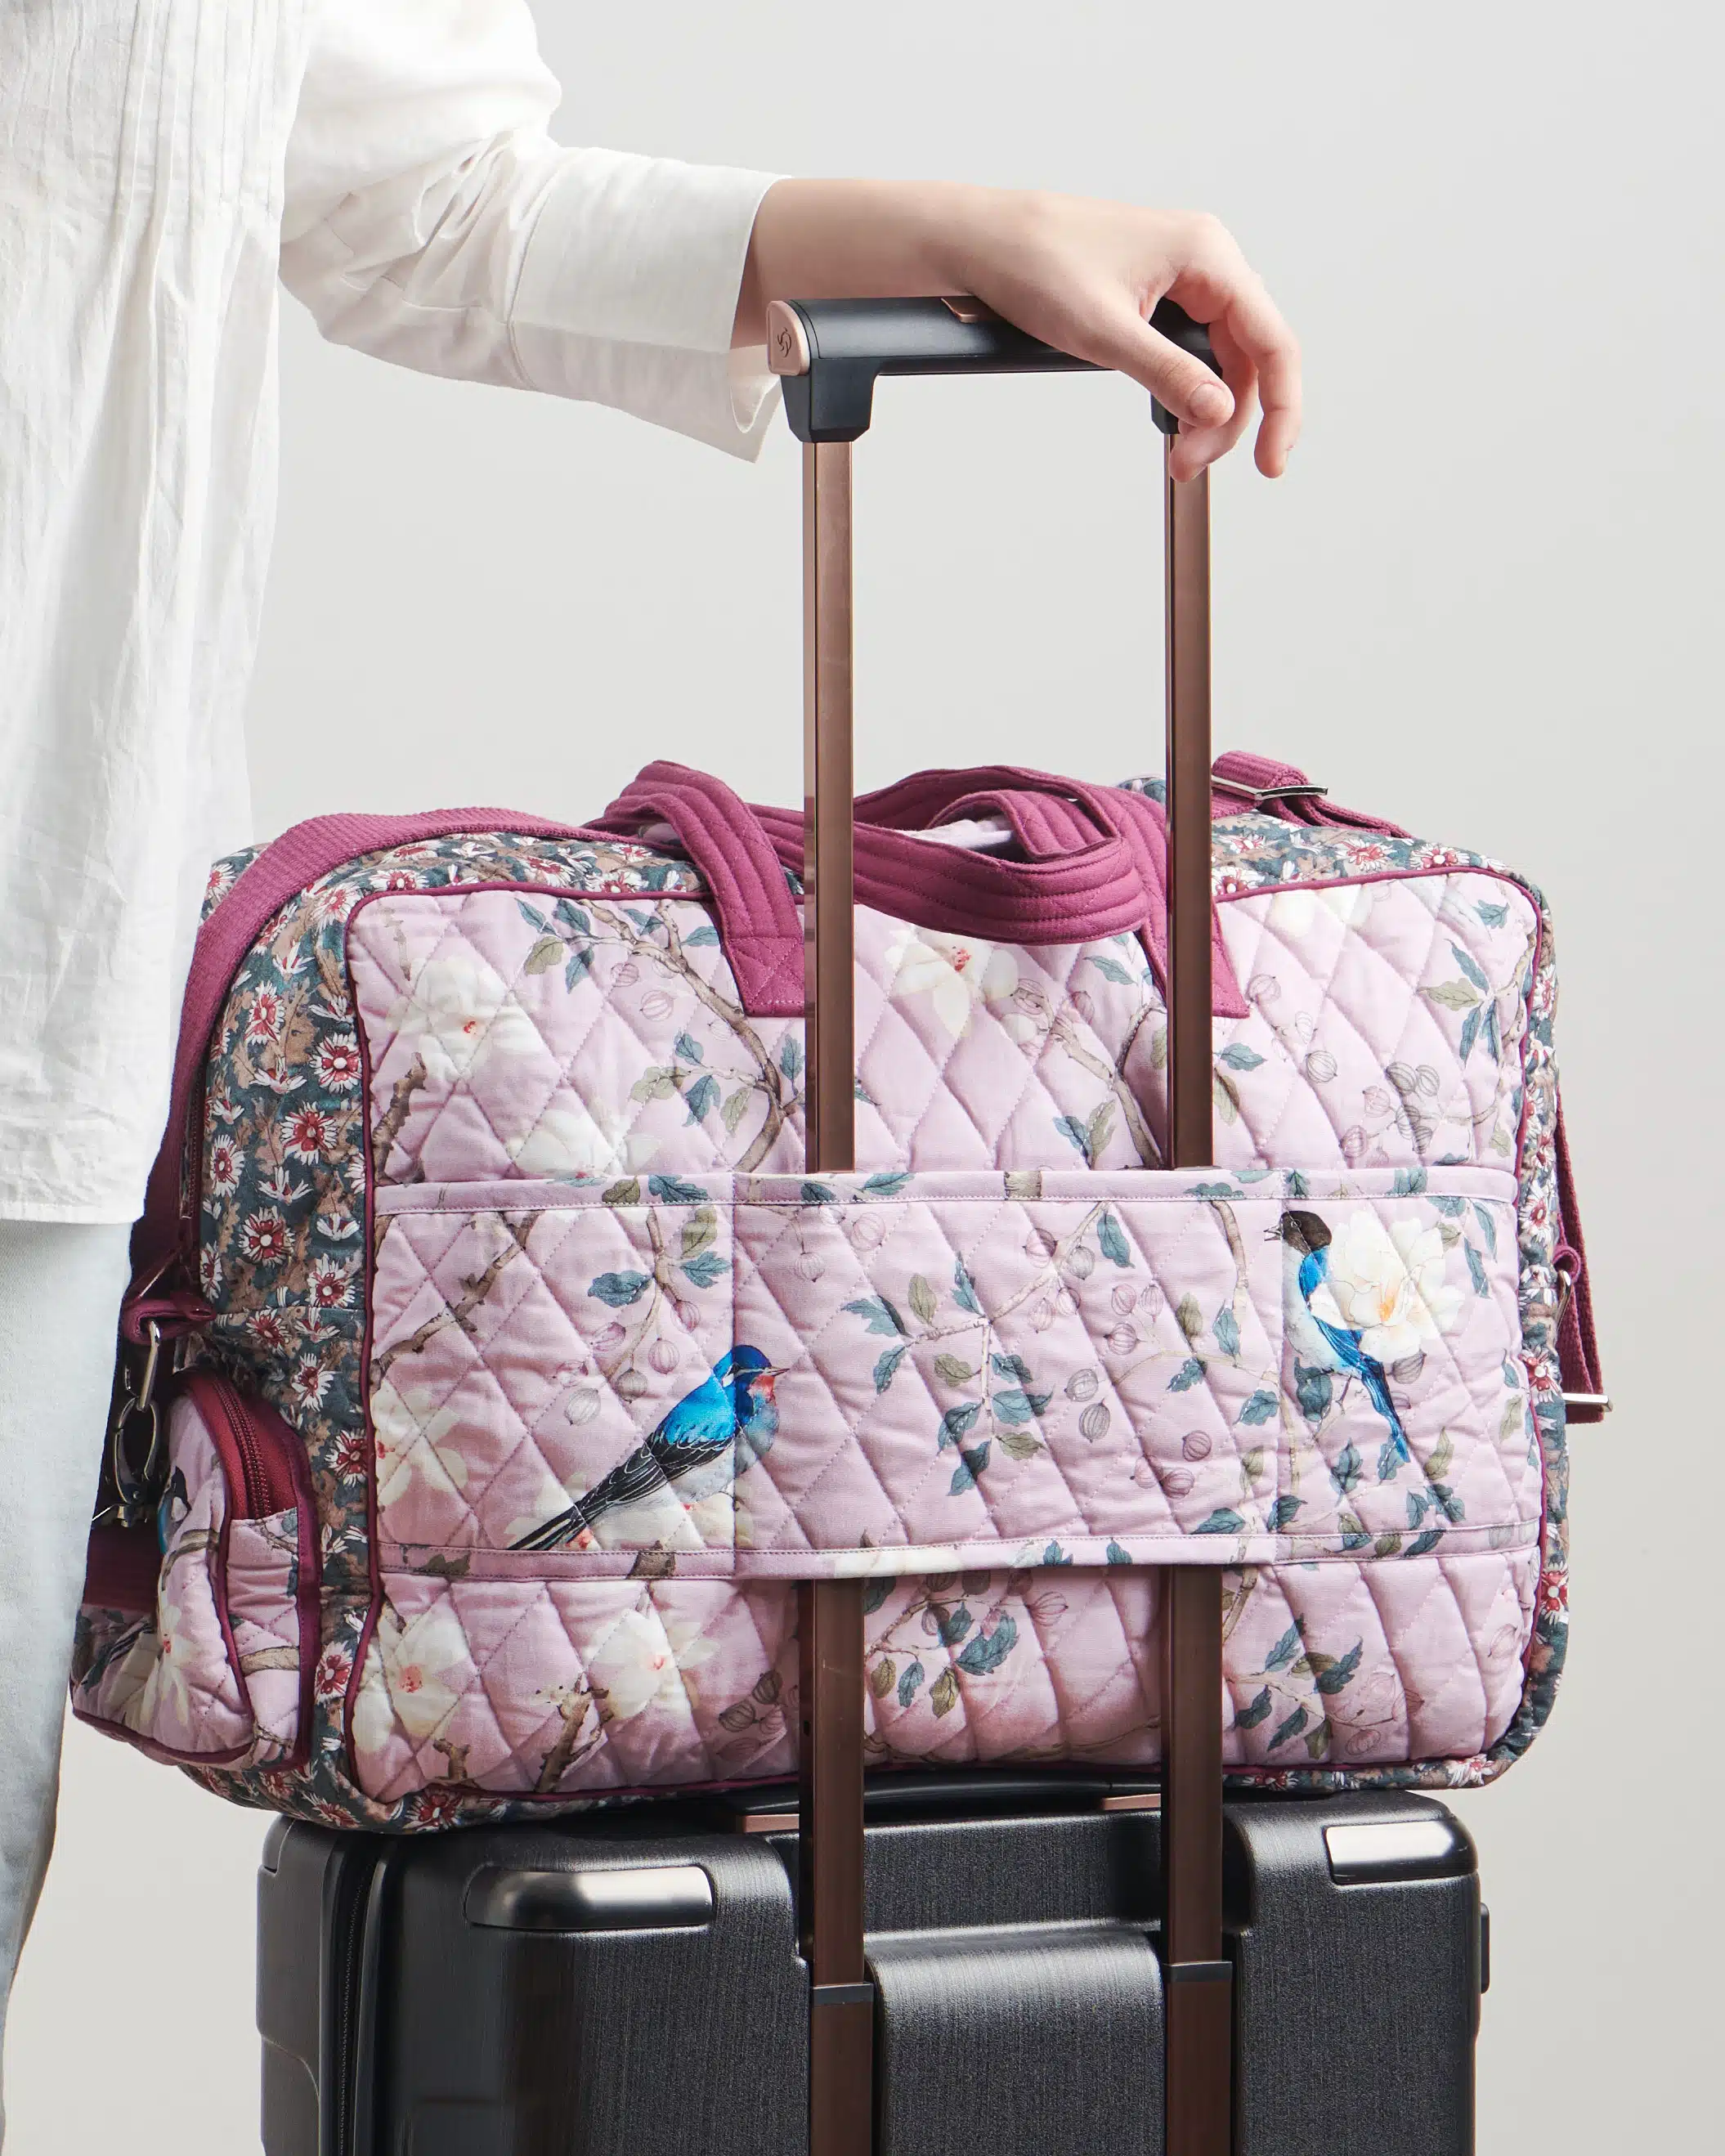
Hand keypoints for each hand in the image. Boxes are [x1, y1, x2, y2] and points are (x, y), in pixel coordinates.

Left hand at [738, 180, 1299, 480]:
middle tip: (1186, 464)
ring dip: (1202, 411)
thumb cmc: (1034, 263)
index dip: (1281, 408)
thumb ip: (1169, 374)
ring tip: (1175, 452)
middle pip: (1247, 357)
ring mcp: (1181, 278)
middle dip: (1225, 419)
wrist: (981, 242)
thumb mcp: (1103, 332)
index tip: (1270, 463)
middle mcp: (1203, 260)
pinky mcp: (1156, 295)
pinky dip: (1182, 391)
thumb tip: (1220, 412)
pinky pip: (1190, 351)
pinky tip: (1166, 418)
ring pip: (1219, 359)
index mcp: (1206, 253)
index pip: (1270, 340)